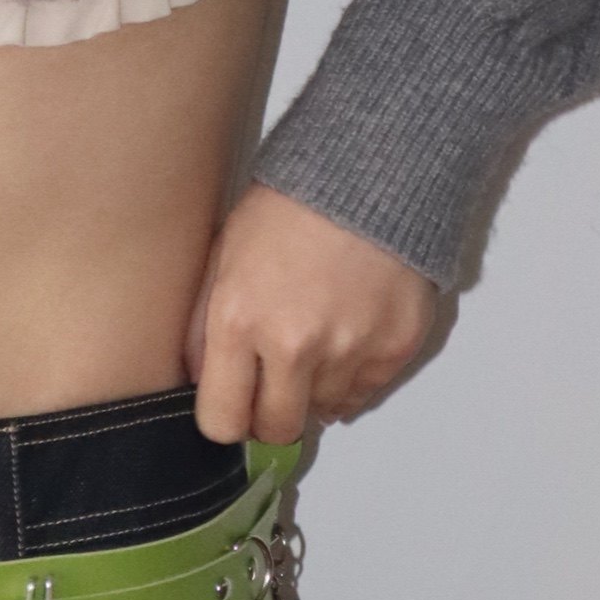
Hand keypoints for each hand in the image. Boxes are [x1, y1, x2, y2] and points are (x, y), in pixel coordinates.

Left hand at [186, 185, 438, 445]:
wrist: (371, 171)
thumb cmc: (289, 207)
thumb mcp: (222, 257)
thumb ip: (205, 329)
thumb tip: (203, 385)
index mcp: (239, 321)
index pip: (222, 421)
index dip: (225, 419)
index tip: (232, 407)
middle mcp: (294, 346)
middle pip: (277, 428)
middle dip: (270, 415)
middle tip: (274, 384)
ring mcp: (350, 351)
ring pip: (324, 411)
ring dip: (314, 389)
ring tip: (317, 336)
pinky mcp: (396, 348)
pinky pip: (365, 392)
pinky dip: (352, 374)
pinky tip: (348, 331)